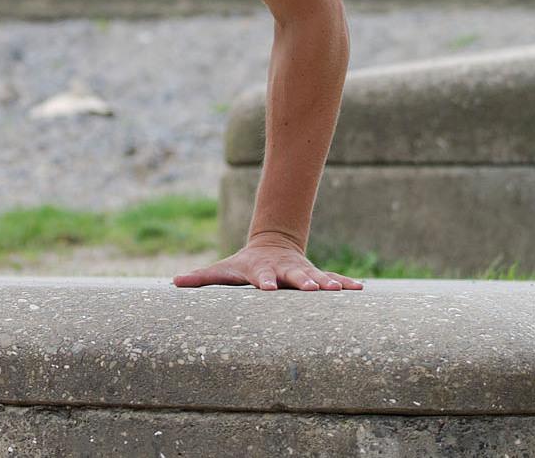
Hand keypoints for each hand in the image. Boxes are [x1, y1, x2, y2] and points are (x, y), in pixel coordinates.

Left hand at [172, 234, 363, 291]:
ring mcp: (302, 271)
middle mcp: (285, 270)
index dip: (265, 282)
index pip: (263, 277)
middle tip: (311, 289)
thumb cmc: (242, 265)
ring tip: (340, 290)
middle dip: (303, 282)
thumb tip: (174, 282)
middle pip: (293, 276)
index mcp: (262, 270)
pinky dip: (345, 283)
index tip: (269, 288)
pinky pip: (333, 279)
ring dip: (328, 283)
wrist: (271, 245)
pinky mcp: (315, 275)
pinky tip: (360, 289)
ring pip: (317, 277)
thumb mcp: (223, 270)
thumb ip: (201, 277)